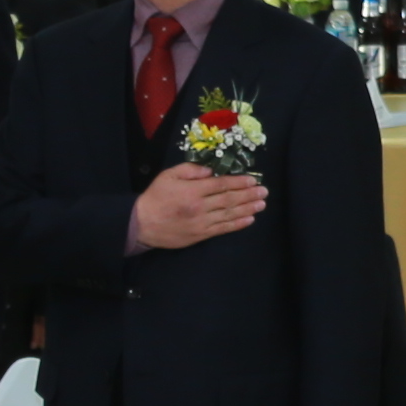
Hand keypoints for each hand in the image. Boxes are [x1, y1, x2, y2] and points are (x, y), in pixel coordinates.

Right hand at [128, 166, 266, 250]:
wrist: (142, 224)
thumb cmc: (156, 197)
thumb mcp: (169, 175)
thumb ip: (190, 170)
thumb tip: (211, 171)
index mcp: (193, 190)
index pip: (221, 185)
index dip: (239, 182)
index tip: (253, 180)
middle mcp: (200, 207)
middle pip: (229, 199)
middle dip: (249, 195)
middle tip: (264, 191)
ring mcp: (201, 223)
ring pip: (229, 214)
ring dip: (247, 209)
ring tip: (261, 204)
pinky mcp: (200, 235)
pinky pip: (222, 229)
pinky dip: (237, 224)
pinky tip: (249, 219)